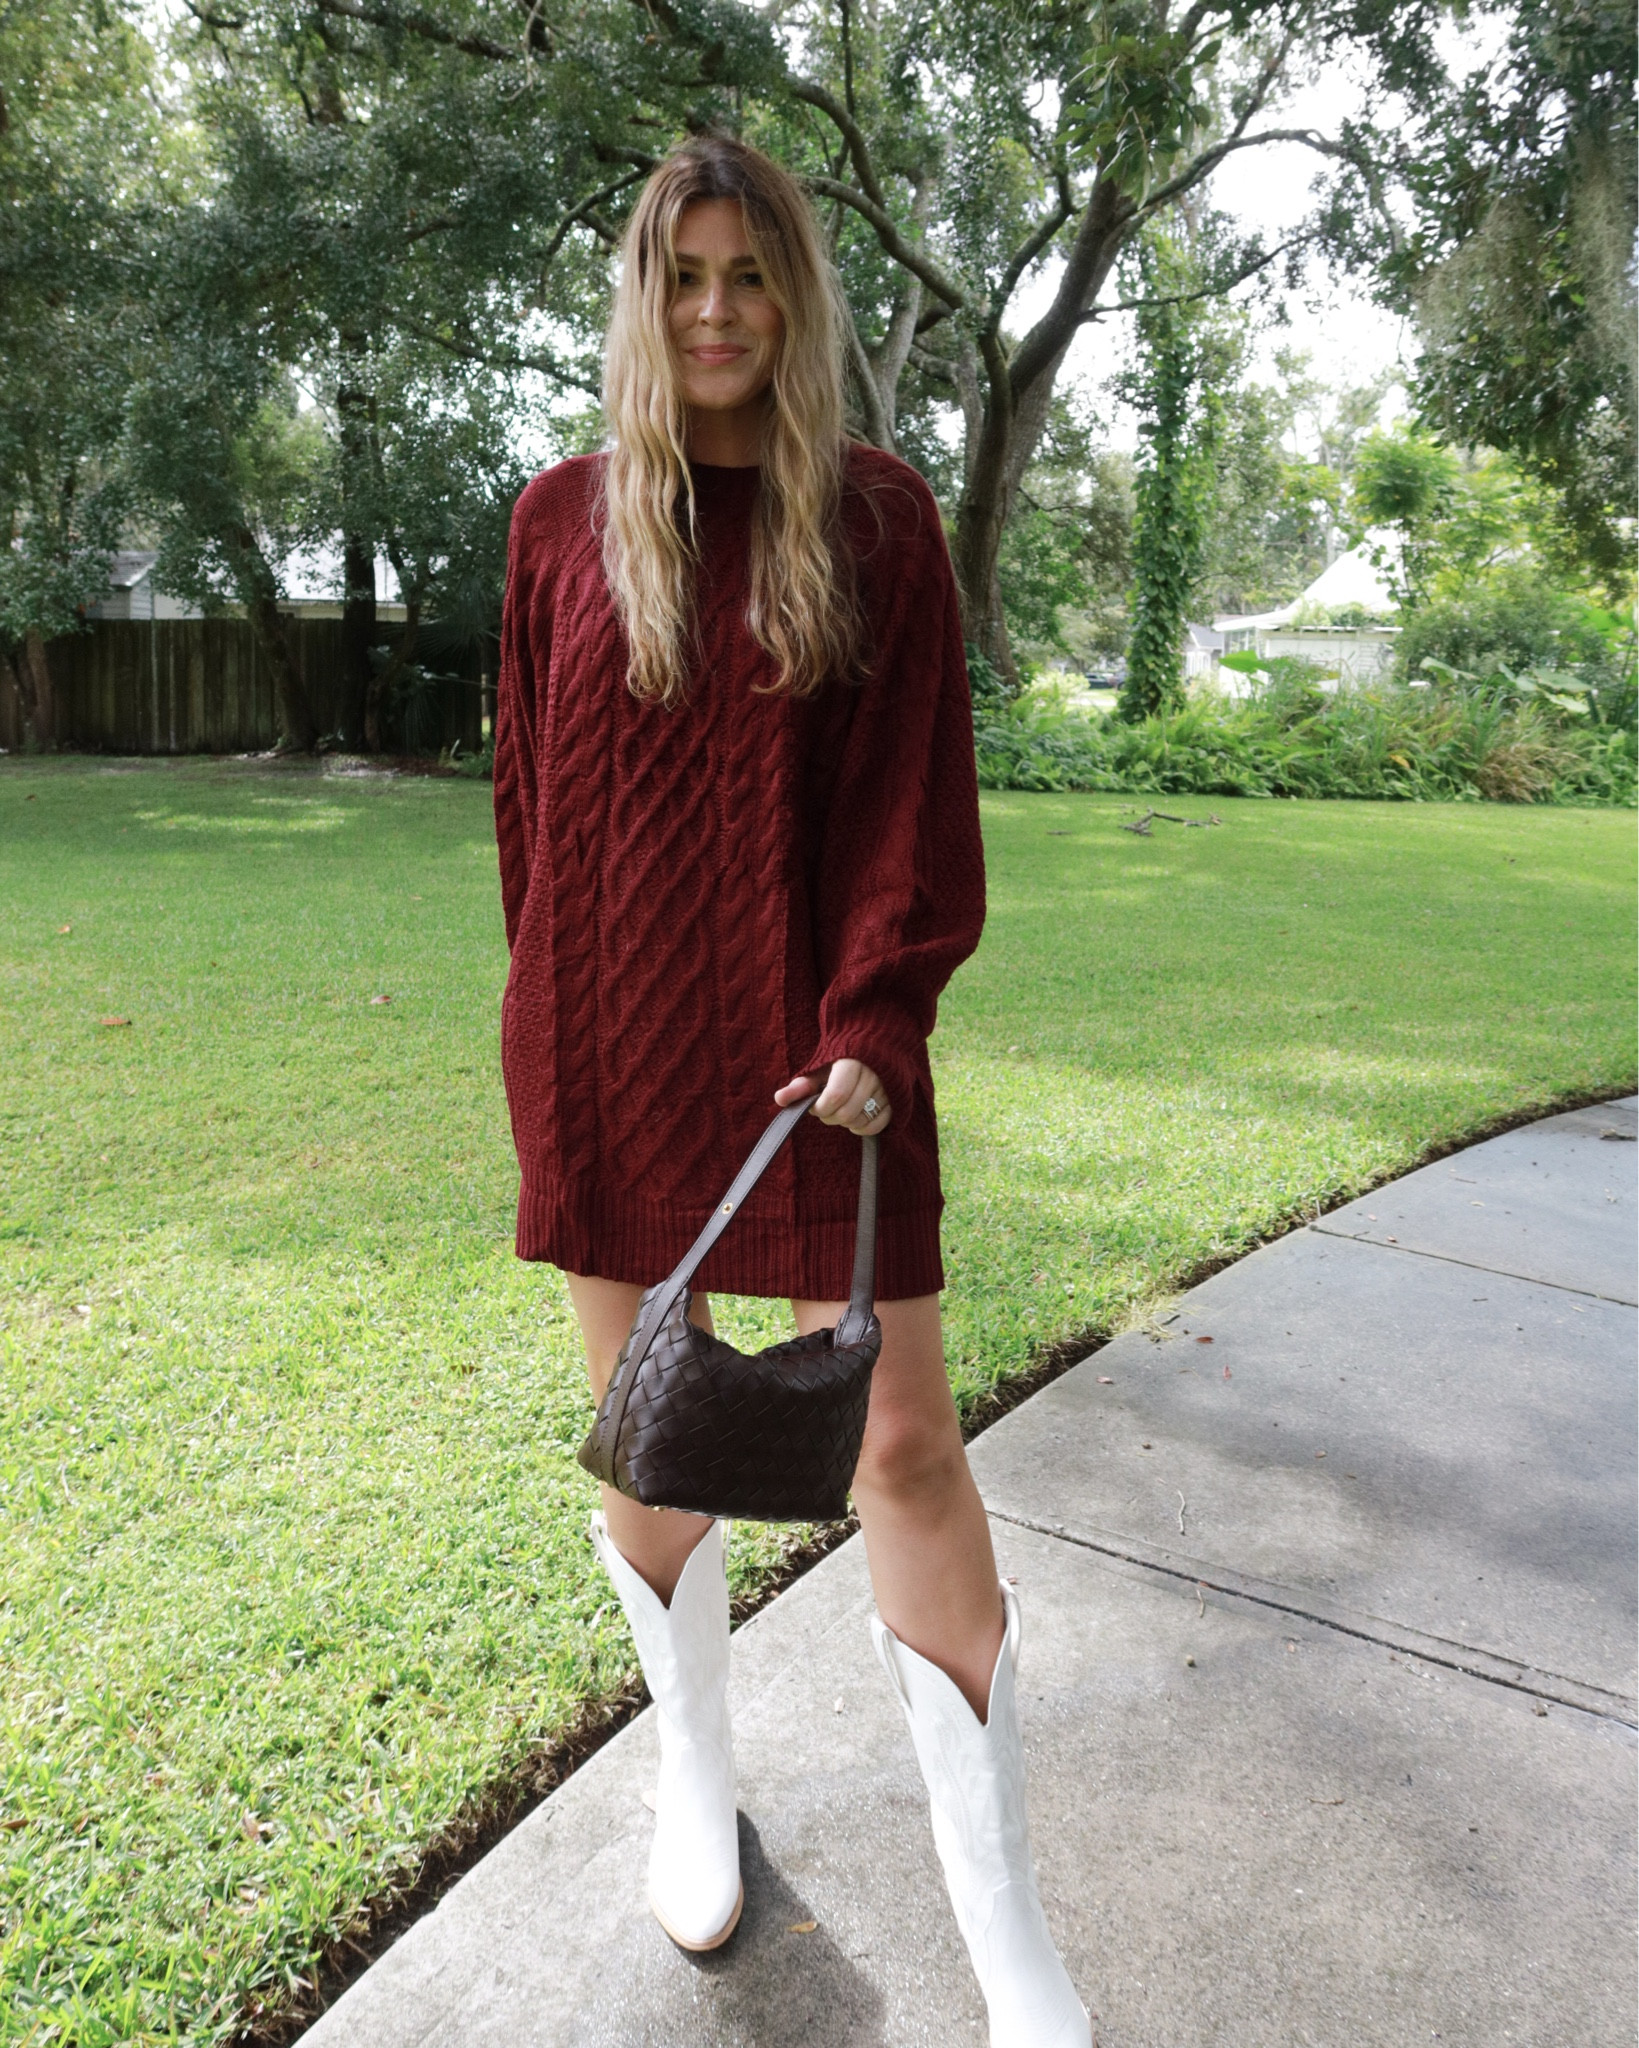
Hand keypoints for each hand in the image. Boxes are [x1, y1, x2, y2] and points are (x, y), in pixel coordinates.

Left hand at [774, 1059, 891, 1134]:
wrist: (876, 1045)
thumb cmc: (842, 1059)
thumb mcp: (821, 1067)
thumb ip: (801, 1084)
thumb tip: (779, 1099)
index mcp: (852, 1063)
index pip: (835, 1096)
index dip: (821, 1108)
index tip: (816, 1106)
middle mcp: (873, 1076)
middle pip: (846, 1113)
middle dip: (830, 1117)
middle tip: (827, 1109)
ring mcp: (887, 1089)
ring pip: (861, 1121)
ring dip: (845, 1123)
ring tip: (841, 1110)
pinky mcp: (896, 1101)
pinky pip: (877, 1126)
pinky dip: (863, 1129)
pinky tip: (855, 1121)